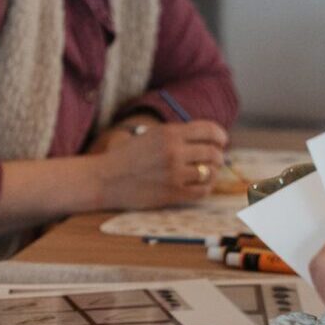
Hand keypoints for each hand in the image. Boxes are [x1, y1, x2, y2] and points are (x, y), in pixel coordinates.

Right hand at [92, 120, 228, 209]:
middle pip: (214, 153)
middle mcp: (174, 152)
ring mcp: (174, 174)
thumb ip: (176, 136)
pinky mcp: (172, 194)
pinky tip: (197, 186)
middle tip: (212, 160)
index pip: (210, 130)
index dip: (220, 136)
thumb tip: (207, 141)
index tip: (221, 142)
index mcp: (169, 134)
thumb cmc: (125, 158)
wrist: (104, 179)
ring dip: (211, 173)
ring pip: (210, 172)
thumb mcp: (150, 136)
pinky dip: (205, 188)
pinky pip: (202, 191)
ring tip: (204, 173)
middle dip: (217, 156)